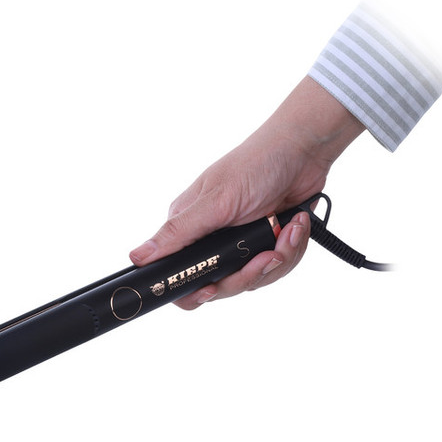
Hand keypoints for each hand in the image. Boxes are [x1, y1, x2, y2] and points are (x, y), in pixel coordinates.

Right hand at [129, 77, 364, 308]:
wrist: (304, 150)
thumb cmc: (256, 164)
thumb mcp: (215, 201)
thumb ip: (178, 233)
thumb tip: (137, 256)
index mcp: (188, 228)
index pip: (178, 275)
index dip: (192, 290)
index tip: (210, 289)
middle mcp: (210, 240)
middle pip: (220, 285)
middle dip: (248, 273)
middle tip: (266, 254)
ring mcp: (240, 245)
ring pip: (252, 280)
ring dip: (277, 258)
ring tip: (287, 230)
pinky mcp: (266, 245)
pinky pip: (276, 269)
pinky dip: (291, 250)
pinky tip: (294, 227)